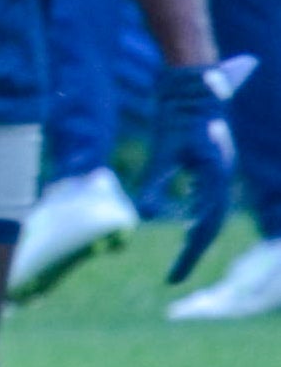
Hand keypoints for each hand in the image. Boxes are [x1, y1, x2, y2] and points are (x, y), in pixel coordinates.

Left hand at [144, 56, 257, 283]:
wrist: (195, 87)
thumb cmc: (176, 118)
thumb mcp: (162, 152)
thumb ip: (155, 182)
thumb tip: (144, 213)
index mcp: (215, 177)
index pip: (206, 227)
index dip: (189, 254)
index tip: (171, 278)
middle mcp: (222, 178)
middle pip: (212, 225)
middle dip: (193, 253)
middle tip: (172, 278)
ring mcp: (220, 172)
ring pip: (213, 214)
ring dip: (198, 238)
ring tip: (181, 261)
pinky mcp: (212, 166)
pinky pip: (209, 200)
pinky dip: (199, 219)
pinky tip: (187, 229)